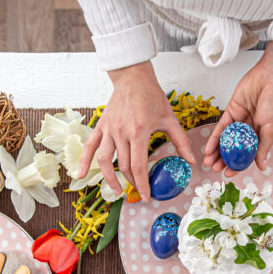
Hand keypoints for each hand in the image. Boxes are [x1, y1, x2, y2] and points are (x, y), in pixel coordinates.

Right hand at [80, 60, 195, 200]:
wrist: (133, 78)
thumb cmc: (152, 96)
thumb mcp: (169, 119)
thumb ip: (180, 142)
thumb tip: (191, 161)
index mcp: (138, 132)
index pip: (138, 166)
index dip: (142, 184)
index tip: (147, 195)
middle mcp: (121, 132)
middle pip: (124, 166)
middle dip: (132, 182)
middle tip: (139, 192)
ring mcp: (109, 130)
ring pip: (105, 161)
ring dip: (109, 178)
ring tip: (117, 190)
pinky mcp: (101, 126)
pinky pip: (90, 146)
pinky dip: (84, 161)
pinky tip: (81, 175)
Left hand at [203, 41, 272, 175]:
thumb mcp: (272, 130)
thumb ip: (263, 148)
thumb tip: (262, 166)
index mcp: (263, 135)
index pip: (248, 155)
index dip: (237, 165)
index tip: (228, 174)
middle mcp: (251, 129)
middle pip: (234, 148)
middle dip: (224, 160)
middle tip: (214, 169)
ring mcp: (240, 119)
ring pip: (226, 139)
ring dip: (217, 151)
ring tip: (208, 162)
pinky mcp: (232, 109)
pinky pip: (221, 127)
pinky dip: (215, 138)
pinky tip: (208, 148)